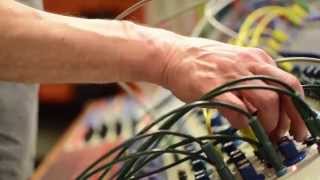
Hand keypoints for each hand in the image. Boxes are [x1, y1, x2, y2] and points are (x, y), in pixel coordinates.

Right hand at [159, 36, 306, 140]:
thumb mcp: (236, 61)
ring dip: (267, 123)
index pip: (289, 84)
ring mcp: (232, 76)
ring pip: (266, 102)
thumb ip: (253, 78)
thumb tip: (268, 105)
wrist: (174, 56)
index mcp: (257, 58)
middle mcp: (249, 64)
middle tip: (279, 133)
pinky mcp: (215, 89)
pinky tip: (239, 125)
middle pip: (283, 93)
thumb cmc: (203, 62)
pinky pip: (239, 111)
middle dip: (286, 119)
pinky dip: (244, 123)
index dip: (295, 109)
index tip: (292, 125)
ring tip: (260, 132)